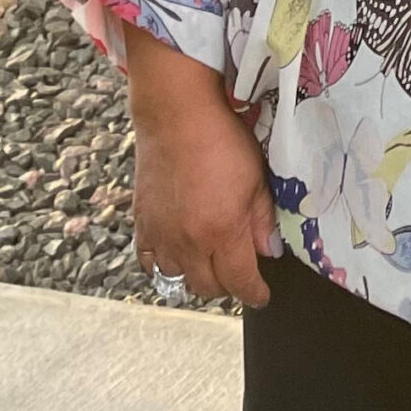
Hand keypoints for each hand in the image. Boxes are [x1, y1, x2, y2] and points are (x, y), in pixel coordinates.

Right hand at [121, 26, 277, 308]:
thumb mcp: (258, 179)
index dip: (254, 293)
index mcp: (222, 231)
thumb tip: (268, 252)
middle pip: (208, 287)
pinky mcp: (141, 224)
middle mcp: (187, 242)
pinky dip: (166, 267)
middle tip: (240, 274)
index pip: (240, 282)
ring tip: (212, 262)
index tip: (262, 295)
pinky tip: (179, 254)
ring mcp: (160, 235)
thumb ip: (262, 221)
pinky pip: (150, 263)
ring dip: (197, 277)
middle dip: (228, 286)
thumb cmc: (224, 141)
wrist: (176, 116)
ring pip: (178, 279)